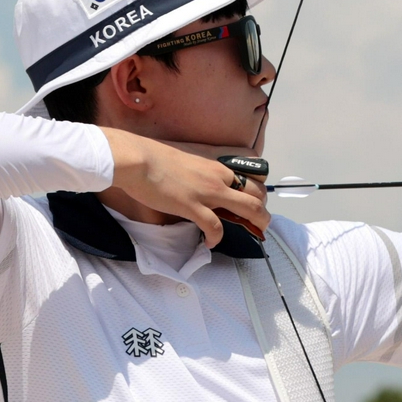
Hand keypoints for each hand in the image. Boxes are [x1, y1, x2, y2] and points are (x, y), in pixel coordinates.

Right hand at [101, 129, 270, 246]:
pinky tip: (210, 243)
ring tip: (253, 234)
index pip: (251, 179)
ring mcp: (209, 193)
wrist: (138, 160)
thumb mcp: (189, 161)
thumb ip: (201, 173)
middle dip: (263, 213)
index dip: (257, 195)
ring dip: (256, 225)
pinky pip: (215, 228)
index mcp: (218, 167)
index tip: (254, 206)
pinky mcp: (193, 207)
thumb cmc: (156, 159)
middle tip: (261, 225)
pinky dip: (216, 239)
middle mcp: (219, 178)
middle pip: (257, 196)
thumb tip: (202, 185)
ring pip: (249, 209)